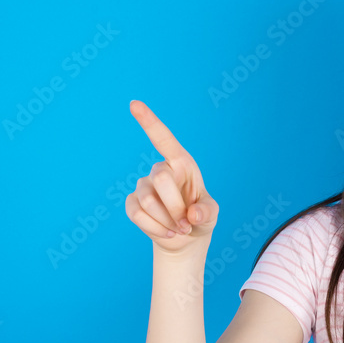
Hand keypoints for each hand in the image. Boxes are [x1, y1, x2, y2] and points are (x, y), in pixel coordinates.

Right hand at [125, 100, 218, 251]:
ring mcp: (143, 186)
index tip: (134, 104)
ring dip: (167, 222)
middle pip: (161, 179)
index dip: (149, 121)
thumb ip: (207, 212)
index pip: (164, 139)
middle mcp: (160, 170)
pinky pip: (137, 215)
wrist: (186, 237)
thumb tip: (193, 215)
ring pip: (148, 201)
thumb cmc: (200, 217)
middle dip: (176, 206)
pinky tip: (166, 232)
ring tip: (179, 228)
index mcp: (181, 164)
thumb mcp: (211, 214)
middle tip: (186, 222)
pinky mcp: (132, 203)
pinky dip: (155, 229)